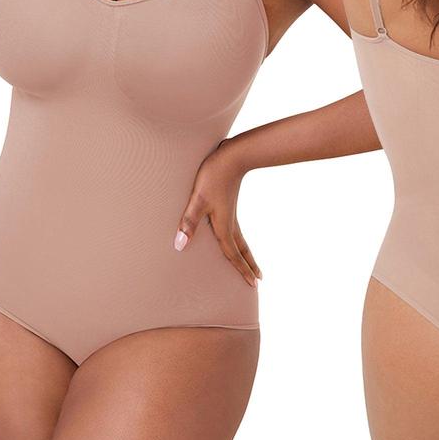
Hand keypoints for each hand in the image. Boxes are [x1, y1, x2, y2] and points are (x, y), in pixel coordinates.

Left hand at [174, 139, 261, 287]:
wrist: (232, 156)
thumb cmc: (213, 176)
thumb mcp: (197, 199)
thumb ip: (189, 222)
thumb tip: (179, 245)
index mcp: (224, 226)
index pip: (233, 254)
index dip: (242, 270)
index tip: (253, 284)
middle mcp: (230, 222)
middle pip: (242, 249)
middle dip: (249, 265)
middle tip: (258, 279)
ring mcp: (231, 214)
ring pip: (241, 240)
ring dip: (247, 253)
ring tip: (252, 263)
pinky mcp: (228, 205)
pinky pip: (236, 230)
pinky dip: (239, 240)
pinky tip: (234, 236)